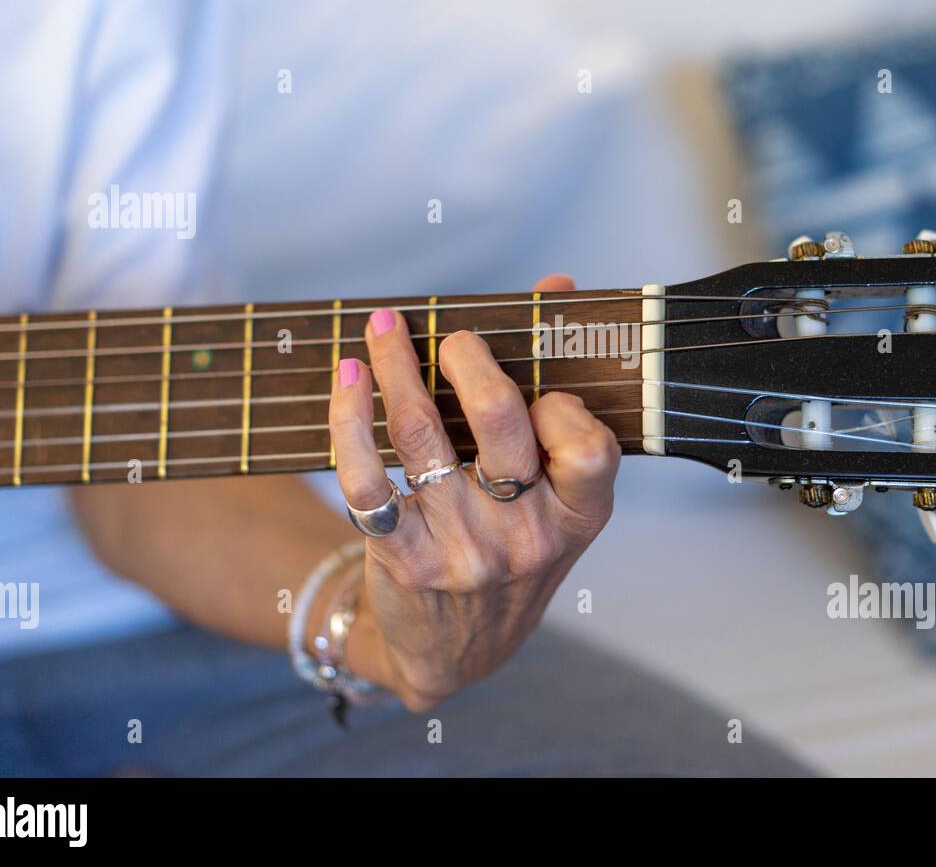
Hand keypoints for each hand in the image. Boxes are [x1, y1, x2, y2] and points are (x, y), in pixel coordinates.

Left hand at [327, 274, 620, 709]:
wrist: (454, 650)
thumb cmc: (511, 549)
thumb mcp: (554, 496)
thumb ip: (559, 392)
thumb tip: (557, 285)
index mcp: (578, 518)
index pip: (588, 446)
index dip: (560, 402)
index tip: (534, 381)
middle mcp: (526, 538)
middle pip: (500, 424)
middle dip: (468, 360)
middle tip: (451, 336)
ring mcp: (463, 552)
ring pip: (422, 437)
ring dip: (396, 368)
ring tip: (383, 329)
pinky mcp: (403, 559)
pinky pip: (365, 478)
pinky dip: (349, 420)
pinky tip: (347, 381)